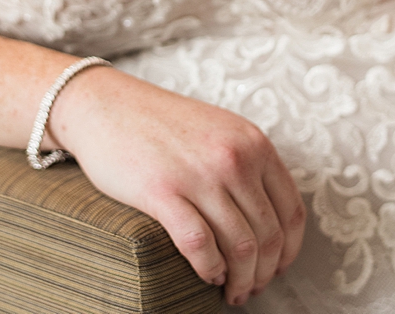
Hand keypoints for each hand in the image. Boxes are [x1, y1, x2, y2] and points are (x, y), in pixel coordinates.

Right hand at [52, 66, 304, 305]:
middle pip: (268, 235)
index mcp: (253, 142)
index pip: (291, 211)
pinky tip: (207, 274)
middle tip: (252, 287)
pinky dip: (210, 269)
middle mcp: (233, 157)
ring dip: (240, 280)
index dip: (288, 250)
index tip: (277, 267)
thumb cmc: (158, 123)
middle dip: (263, 273)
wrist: (103, 104)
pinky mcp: (162, 192)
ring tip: (231, 290)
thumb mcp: (218, 129)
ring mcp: (199, 175)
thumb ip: (246, 163)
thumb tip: (269, 221)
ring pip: (241, 247)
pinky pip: (200, 246)